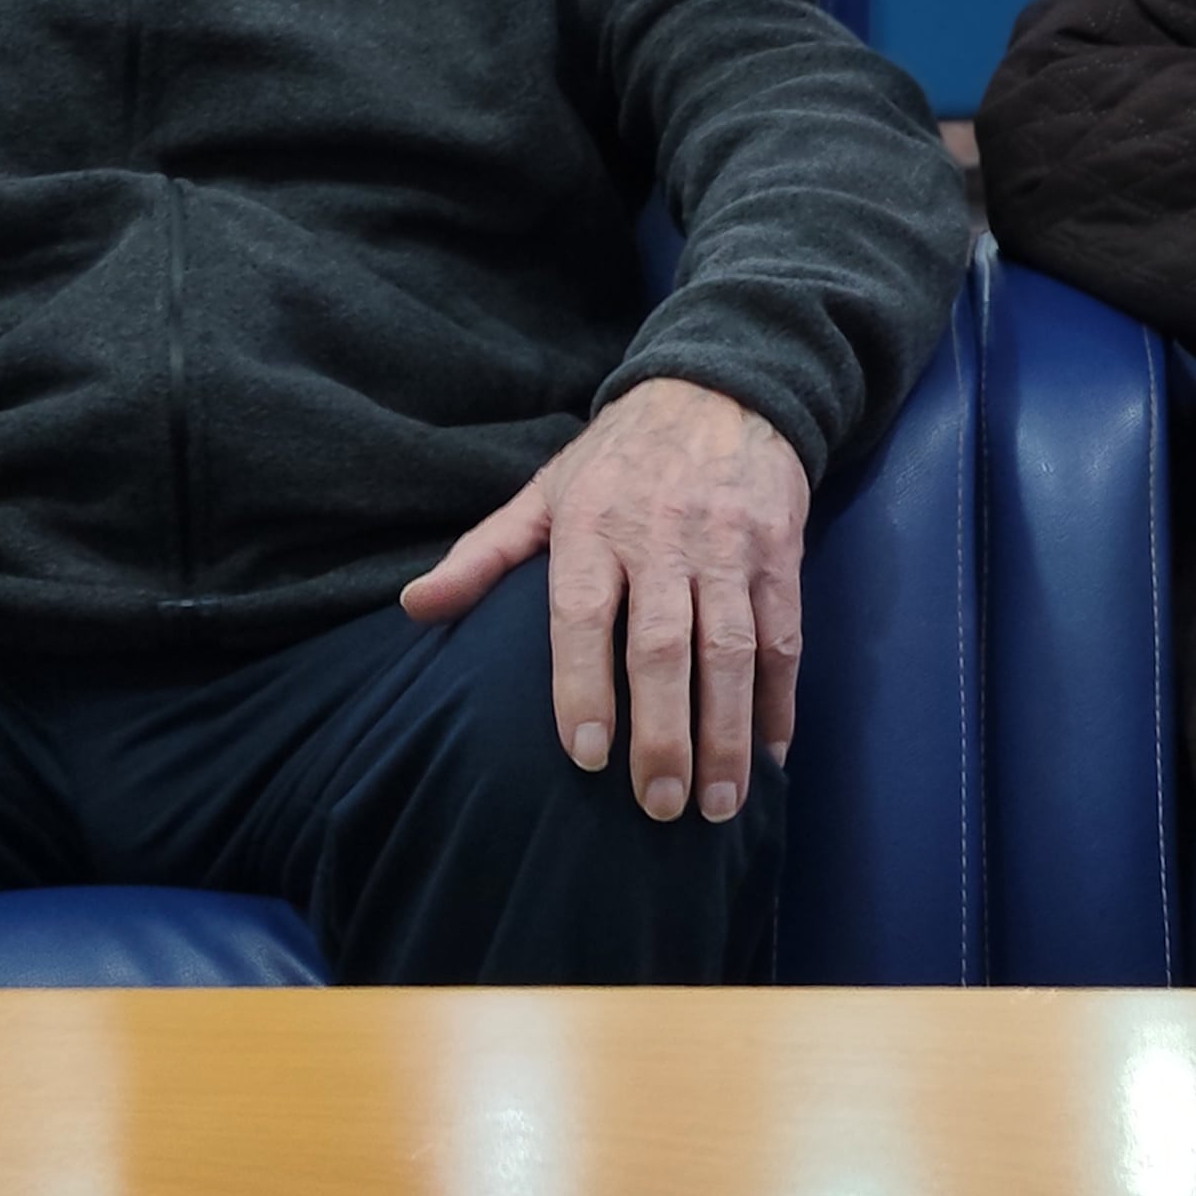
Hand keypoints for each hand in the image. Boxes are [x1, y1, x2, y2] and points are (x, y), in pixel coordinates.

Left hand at [401, 377, 807, 827]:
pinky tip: (772, 757)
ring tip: (720, 806)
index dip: (583, 687)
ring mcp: (727, 548)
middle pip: (663, 646)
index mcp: (591, 525)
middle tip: (659, 807)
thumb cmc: (620, 458)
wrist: (722, 388)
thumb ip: (484, 555)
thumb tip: (413, 606)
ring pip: (730, 651)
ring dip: (728, 733)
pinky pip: (783, 638)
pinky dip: (780, 701)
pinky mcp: (779, 555)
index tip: (585, 758)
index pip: (583, 615)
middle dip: (665, 733)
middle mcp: (661, 539)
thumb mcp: (546, 490)